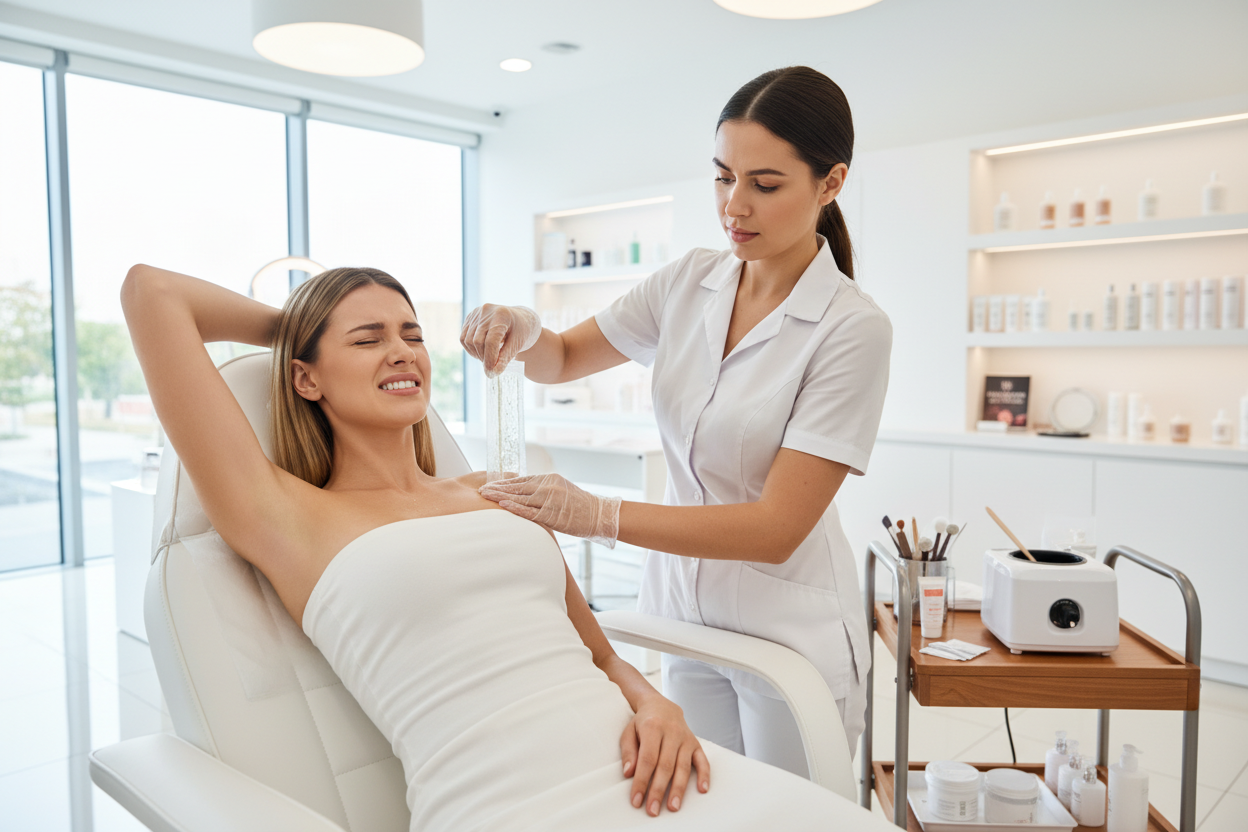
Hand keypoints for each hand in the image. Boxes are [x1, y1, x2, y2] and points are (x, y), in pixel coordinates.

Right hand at [459, 304, 541, 376]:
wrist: (519, 319)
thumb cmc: (521, 332)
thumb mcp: (517, 344)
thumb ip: (504, 358)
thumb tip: (491, 373)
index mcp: (502, 314)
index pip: (491, 340)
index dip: (490, 358)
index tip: (491, 372)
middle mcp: (486, 310)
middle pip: (477, 341)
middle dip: (484, 358)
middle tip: (492, 366)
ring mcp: (476, 313)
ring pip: (468, 341)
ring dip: (476, 354)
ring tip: (489, 358)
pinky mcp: (470, 317)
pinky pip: (463, 337)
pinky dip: (471, 349)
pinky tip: (481, 352)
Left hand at [479, 473, 620, 547]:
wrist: (598, 515)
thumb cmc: (580, 505)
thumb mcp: (561, 490)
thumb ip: (544, 490)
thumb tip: (526, 492)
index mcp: (549, 478)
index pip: (521, 479)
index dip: (504, 482)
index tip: (490, 483)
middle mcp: (548, 486)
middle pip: (516, 486)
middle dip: (497, 488)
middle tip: (481, 489)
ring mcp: (549, 499)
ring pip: (520, 497)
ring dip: (501, 496)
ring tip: (485, 496)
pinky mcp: (552, 514)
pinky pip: (529, 511)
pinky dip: (515, 508)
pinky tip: (502, 505)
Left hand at [620, 696, 709, 815]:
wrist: (661, 705)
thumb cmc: (643, 722)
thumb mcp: (629, 732)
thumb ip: (628, 752)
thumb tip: (629, 772)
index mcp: (653, 727)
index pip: (647, 759)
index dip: (642, 781)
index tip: (637, 799)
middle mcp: (671, 732)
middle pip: (666, 765)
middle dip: (658, 790)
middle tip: (653, 810)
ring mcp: (686, 738)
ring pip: (683, 766)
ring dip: (678, 789)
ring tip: (673, 807)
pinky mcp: (696, 743)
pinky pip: (703, 760)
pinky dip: (704, 775)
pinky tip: (702, 789)